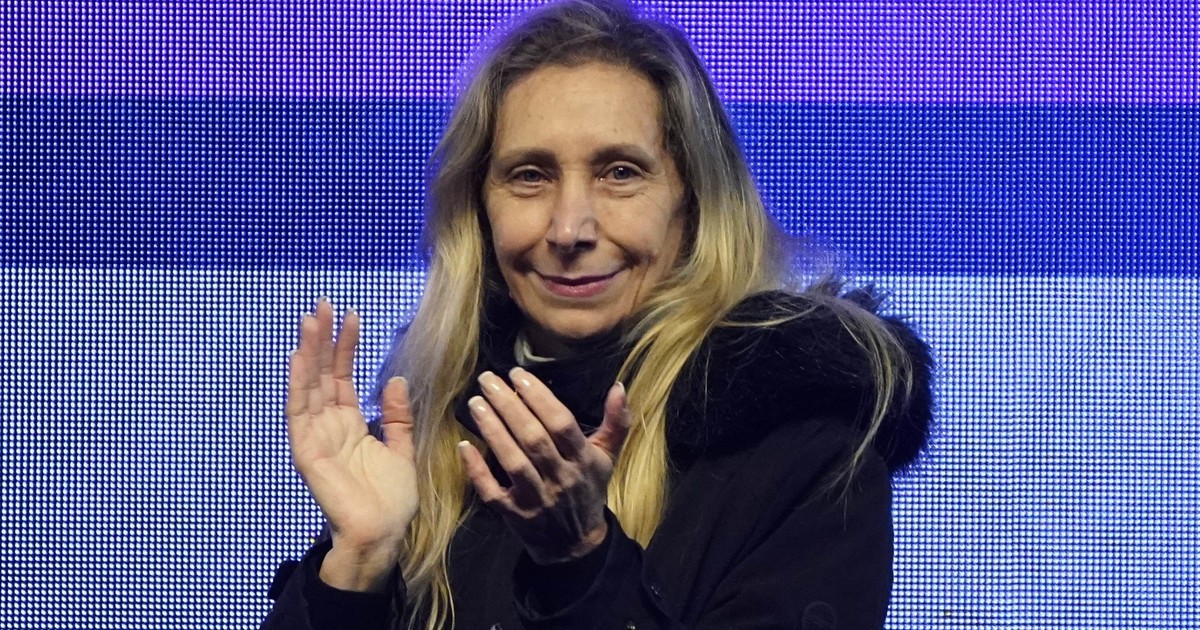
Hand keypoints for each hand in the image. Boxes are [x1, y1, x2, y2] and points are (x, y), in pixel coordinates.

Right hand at [286, 299, 417, 590]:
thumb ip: (398, 416)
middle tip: (323, 303)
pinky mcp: (306, 451)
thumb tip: (396, 379)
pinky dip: (298, 385)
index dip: (345, 347)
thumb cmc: (391, 499)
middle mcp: (328, 425)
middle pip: (321, 374)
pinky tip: (299, 358)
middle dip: (322, 339)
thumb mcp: (402, 449)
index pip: (342, 377)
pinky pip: (299, 413)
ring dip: (307, 352)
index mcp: (349, 424)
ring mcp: (315, 436)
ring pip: (308, 386)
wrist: (383, 533)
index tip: (350, 315)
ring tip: (311, 319)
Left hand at [457, 367, 631, 564]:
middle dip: (509, 406)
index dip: (540, 398)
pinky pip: (493, 492)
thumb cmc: (588, 490)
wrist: (576, 545)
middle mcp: (561, 479)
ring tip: (475, 403)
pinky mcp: (514, 515)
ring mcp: (536, 499)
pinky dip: (477, 470)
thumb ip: (616, 422)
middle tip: (488, 380)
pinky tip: (463, 446)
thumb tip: (618, 386)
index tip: (518, 375)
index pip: (562, 424)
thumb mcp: (607, 457)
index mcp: (584, 461)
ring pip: (513, 462)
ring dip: (493, 431)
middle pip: (534, 439)